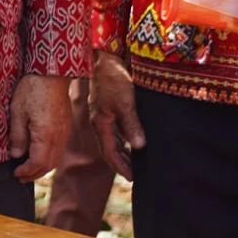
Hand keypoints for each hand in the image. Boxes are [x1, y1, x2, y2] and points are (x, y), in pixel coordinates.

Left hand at [8, 74, 69, 182]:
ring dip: (43, 167)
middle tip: (20, 177)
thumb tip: (15, 155)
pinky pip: (60, 149)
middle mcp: (59, 136)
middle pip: (49, 164)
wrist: (52, 73)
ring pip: (56, 158)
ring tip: (28, 170)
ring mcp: (65, 132)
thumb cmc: (32, 89)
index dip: (26, 171)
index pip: (38, 163)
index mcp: (46, 134)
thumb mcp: (17, 111)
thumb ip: (17, 136)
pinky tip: (39, 155)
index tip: (15, 173)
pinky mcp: (66, 126)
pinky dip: (50, 158)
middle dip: (34, 174)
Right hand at [88, 51, 143, 178]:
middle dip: (121, 164)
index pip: (109, 153)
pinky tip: (132, 141)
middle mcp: (99, 122)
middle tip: (134, 175)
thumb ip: (131, 125)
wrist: (105, 59)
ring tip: (134, 162)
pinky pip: (114, 130)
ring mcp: (102, 114)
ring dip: (122, 153)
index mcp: (100, 123)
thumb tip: (138, 147)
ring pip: (111, 140)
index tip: (133, 178)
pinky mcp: (107, 107)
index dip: (121, 167)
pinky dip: (123, 140)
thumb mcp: (125, 102)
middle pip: (108, 149)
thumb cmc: (114, 79)